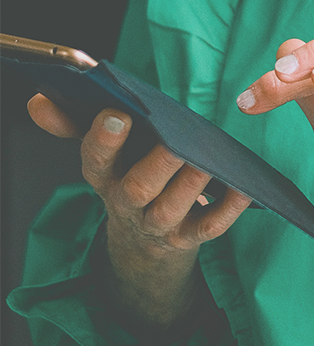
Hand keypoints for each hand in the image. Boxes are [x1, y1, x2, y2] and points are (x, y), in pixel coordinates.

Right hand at [27, 94, 250, 326]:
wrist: (143, 245)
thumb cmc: (129, 177)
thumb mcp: (103, 154)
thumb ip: (73, 124)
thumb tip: (37, 100)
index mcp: (105, 177)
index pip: (96, 160)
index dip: (104, 139)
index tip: (117, 113)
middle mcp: (127, 203)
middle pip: (137, 189)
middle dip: (155, 166)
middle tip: (174, 143)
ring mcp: (158, 224)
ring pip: (171, 210)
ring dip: (189, 187)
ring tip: (207, 162)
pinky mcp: (188, 238)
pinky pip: (209, 228)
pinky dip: (228, 210)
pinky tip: (244, 188)